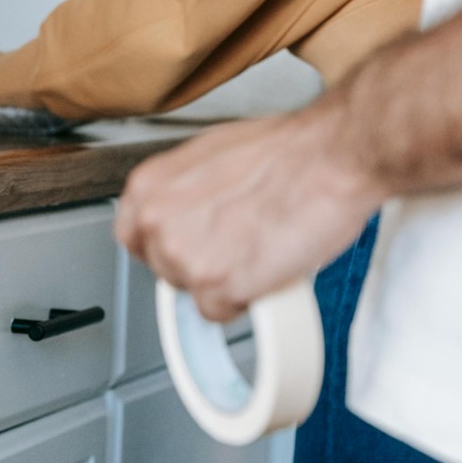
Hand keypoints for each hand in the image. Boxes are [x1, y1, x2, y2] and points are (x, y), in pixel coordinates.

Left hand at [115, 95, 382, 320]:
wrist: (329, 158)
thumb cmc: (285, 151)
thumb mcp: (212, 156)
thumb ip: (185, 190)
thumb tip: (188, 213)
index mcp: (149, 186)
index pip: (133, 236)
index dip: (166, 243)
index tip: (187, 244)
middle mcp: (157, 222)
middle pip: (166, 268)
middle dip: (201, 261)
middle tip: (238, 239)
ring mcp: (185, 257)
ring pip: (195, 293)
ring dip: (226, 281)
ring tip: (259, 245)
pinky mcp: (218, 287)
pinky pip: (222, 311)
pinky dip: (246, 297)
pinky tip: (266, 265)